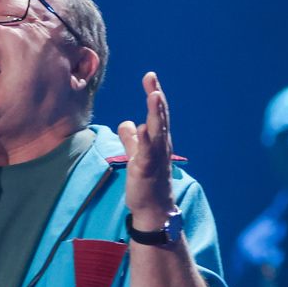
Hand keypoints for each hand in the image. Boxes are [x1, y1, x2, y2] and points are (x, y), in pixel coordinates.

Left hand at [117, 71, 175, 225]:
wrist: (154, 209)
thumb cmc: (147, 182)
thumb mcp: (136, 155)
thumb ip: (132, 139)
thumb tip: (127, 123)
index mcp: (158, 140)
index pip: (156, 113)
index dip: (154, 94)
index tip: (150, 77)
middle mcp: (161, 145)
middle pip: (159, 116)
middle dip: (156, 96)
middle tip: (152, 78)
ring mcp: (155, 157)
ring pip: (157, 130)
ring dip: (156, 113)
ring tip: (154, 95)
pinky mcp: (147, 169)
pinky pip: (147, 152)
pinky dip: (146, 139)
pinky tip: (143, 127)